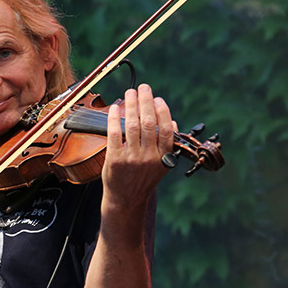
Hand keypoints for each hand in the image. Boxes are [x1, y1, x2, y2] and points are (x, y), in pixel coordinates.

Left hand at [103, 83, 175, 208]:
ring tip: (129, 93)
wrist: (126, 199)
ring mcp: (132, 159)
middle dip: (146, 102)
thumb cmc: (143, 178)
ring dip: (131, 105)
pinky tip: (115, 108)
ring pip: (133, 126)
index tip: (157, 98)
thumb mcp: (161, 164)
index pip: (167, 129)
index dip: (162, 111)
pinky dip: (115, 119)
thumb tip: (172, 122)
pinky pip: (115, 135)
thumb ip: (166, 144)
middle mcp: (150, 158)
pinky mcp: (115, 160)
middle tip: (143, 87)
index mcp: (164, 157)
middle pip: (150, 123)